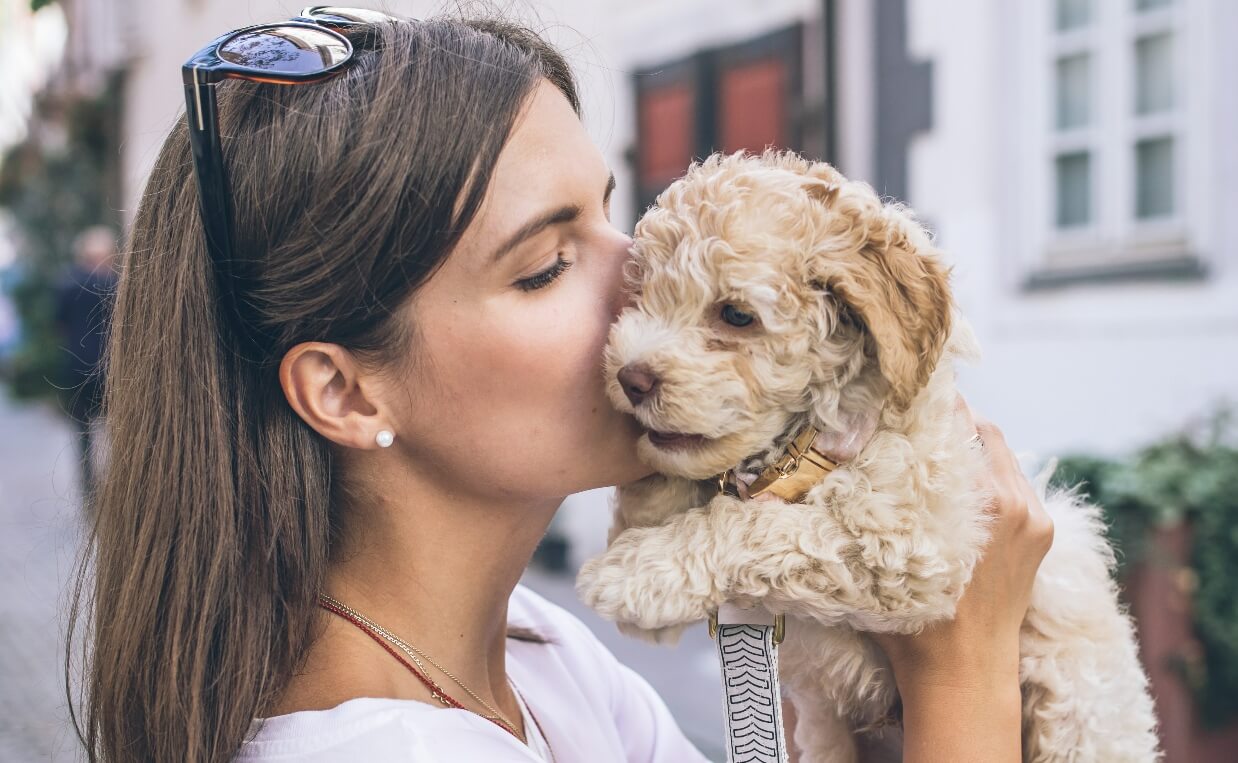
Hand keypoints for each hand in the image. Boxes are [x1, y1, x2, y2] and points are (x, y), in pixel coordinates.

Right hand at [871, 395, 1053, 760]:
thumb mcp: (886, 554)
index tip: (903, 387)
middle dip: (949, 417)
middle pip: (983, 429)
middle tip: (912, 410)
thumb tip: (829, 463)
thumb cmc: (915, 623)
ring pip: (1001, 452)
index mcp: (981, 501)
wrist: (965, 674)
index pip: (958, 423)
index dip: (930, 400)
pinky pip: (1014, 480)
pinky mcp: (1042, 531)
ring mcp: (1034, 516)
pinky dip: (988, 470)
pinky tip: (958, 481)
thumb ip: (874, 503)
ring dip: (969, 443)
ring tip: (932, 443)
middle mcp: (1014, 501)